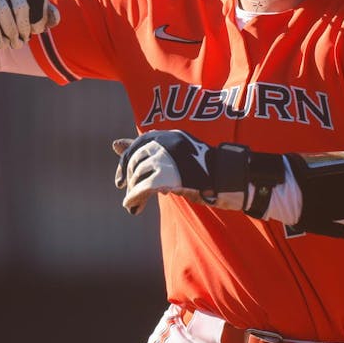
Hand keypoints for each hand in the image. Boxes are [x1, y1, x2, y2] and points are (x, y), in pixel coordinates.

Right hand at [0, 0, 60, 48]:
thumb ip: (47, 12)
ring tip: (14, 44)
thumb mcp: (31, 3)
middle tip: (25, 40)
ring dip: (10, 32)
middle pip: (21, 6)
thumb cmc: (13, 3)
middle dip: (24, 27)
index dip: (40, 18)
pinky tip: (2, 43)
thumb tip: (55, 19)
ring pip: (3, 12)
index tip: (38, 30)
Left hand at [112, 131, 249, 214]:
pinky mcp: (171, 175)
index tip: (121, 181)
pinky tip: (134, 207)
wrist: (229, 181)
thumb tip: (114, 143)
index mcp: (171, 135)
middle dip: (129, 180)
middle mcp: (168, 142)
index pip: (139, 144)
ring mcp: (170, 157)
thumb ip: (146, 151)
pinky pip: (143, 187)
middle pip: (136, 160)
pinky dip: (135, 199)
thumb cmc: (205, 170)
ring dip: (133, 192)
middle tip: (130, 194)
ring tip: (133, 205)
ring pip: (138, 175)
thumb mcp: (175, 157)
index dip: (126, 163)